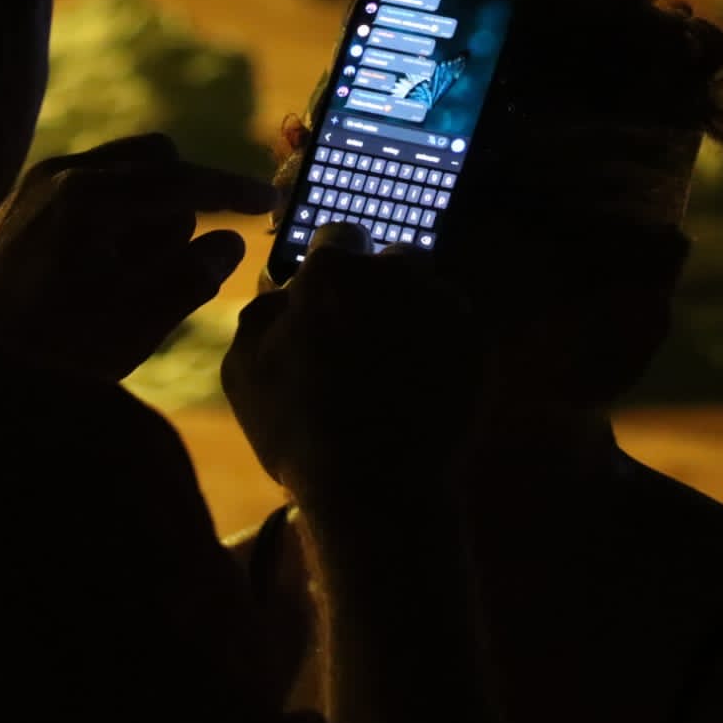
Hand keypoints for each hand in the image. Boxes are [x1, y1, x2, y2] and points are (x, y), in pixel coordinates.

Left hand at [0, 134, 277, 381]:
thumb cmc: (48, 353)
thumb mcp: (132, 328)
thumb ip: (189, 280)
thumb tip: (231, 242)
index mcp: (91, 200)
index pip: (184, 180)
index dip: (233, 192)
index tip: (270, 199)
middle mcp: (63, 175)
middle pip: (158, 158)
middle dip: (185, 201)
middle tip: (179, 266)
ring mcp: (40, 182)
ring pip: (127, 168)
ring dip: (153, 208)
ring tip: (135, 278)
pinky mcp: (27, 198)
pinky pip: (97, 184)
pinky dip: (122, 212)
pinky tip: (110, 267)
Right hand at [221, 223, 490, 506]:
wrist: (381, 487)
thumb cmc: (300, 428)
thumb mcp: (244, 368)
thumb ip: (262, 310)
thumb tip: (282, 287)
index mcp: (332, 272)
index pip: (335, 235)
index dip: (329, 269)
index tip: (325, 300)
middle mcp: (394, 273)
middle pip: (389, 260)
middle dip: (376, 288)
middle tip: (360, 338)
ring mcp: (443, 305)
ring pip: (426, 292)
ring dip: (411, 314)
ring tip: (393, 368)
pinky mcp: (478, 342)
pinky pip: (454, 329)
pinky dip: (440, 348)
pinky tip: (420, 388)